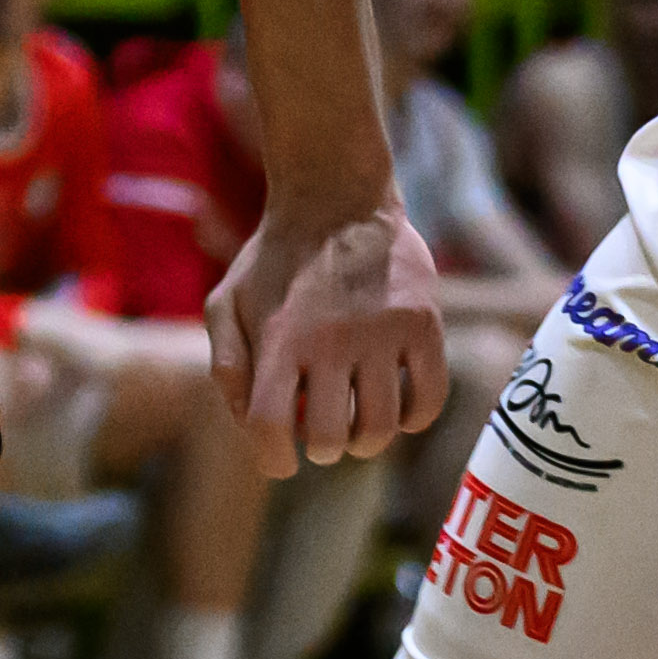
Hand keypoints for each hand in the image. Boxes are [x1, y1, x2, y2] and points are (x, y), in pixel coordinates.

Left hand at [211, 193, 450, 478]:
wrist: (338, 198)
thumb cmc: (277, 259)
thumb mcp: (228, 301)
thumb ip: (228, 364)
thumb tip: (248, 424)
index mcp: (279, 338)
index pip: (271, 427)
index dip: (273, 459)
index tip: (281, 460)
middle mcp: (331, 340)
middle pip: (330, 438)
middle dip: (323, 448)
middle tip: (323, 431)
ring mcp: (382, 333)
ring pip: (381, 428)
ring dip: (366, 439)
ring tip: (358, 423)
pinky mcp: (423, 325)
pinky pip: (429, 400)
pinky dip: (413, 420)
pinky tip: (399, 410)